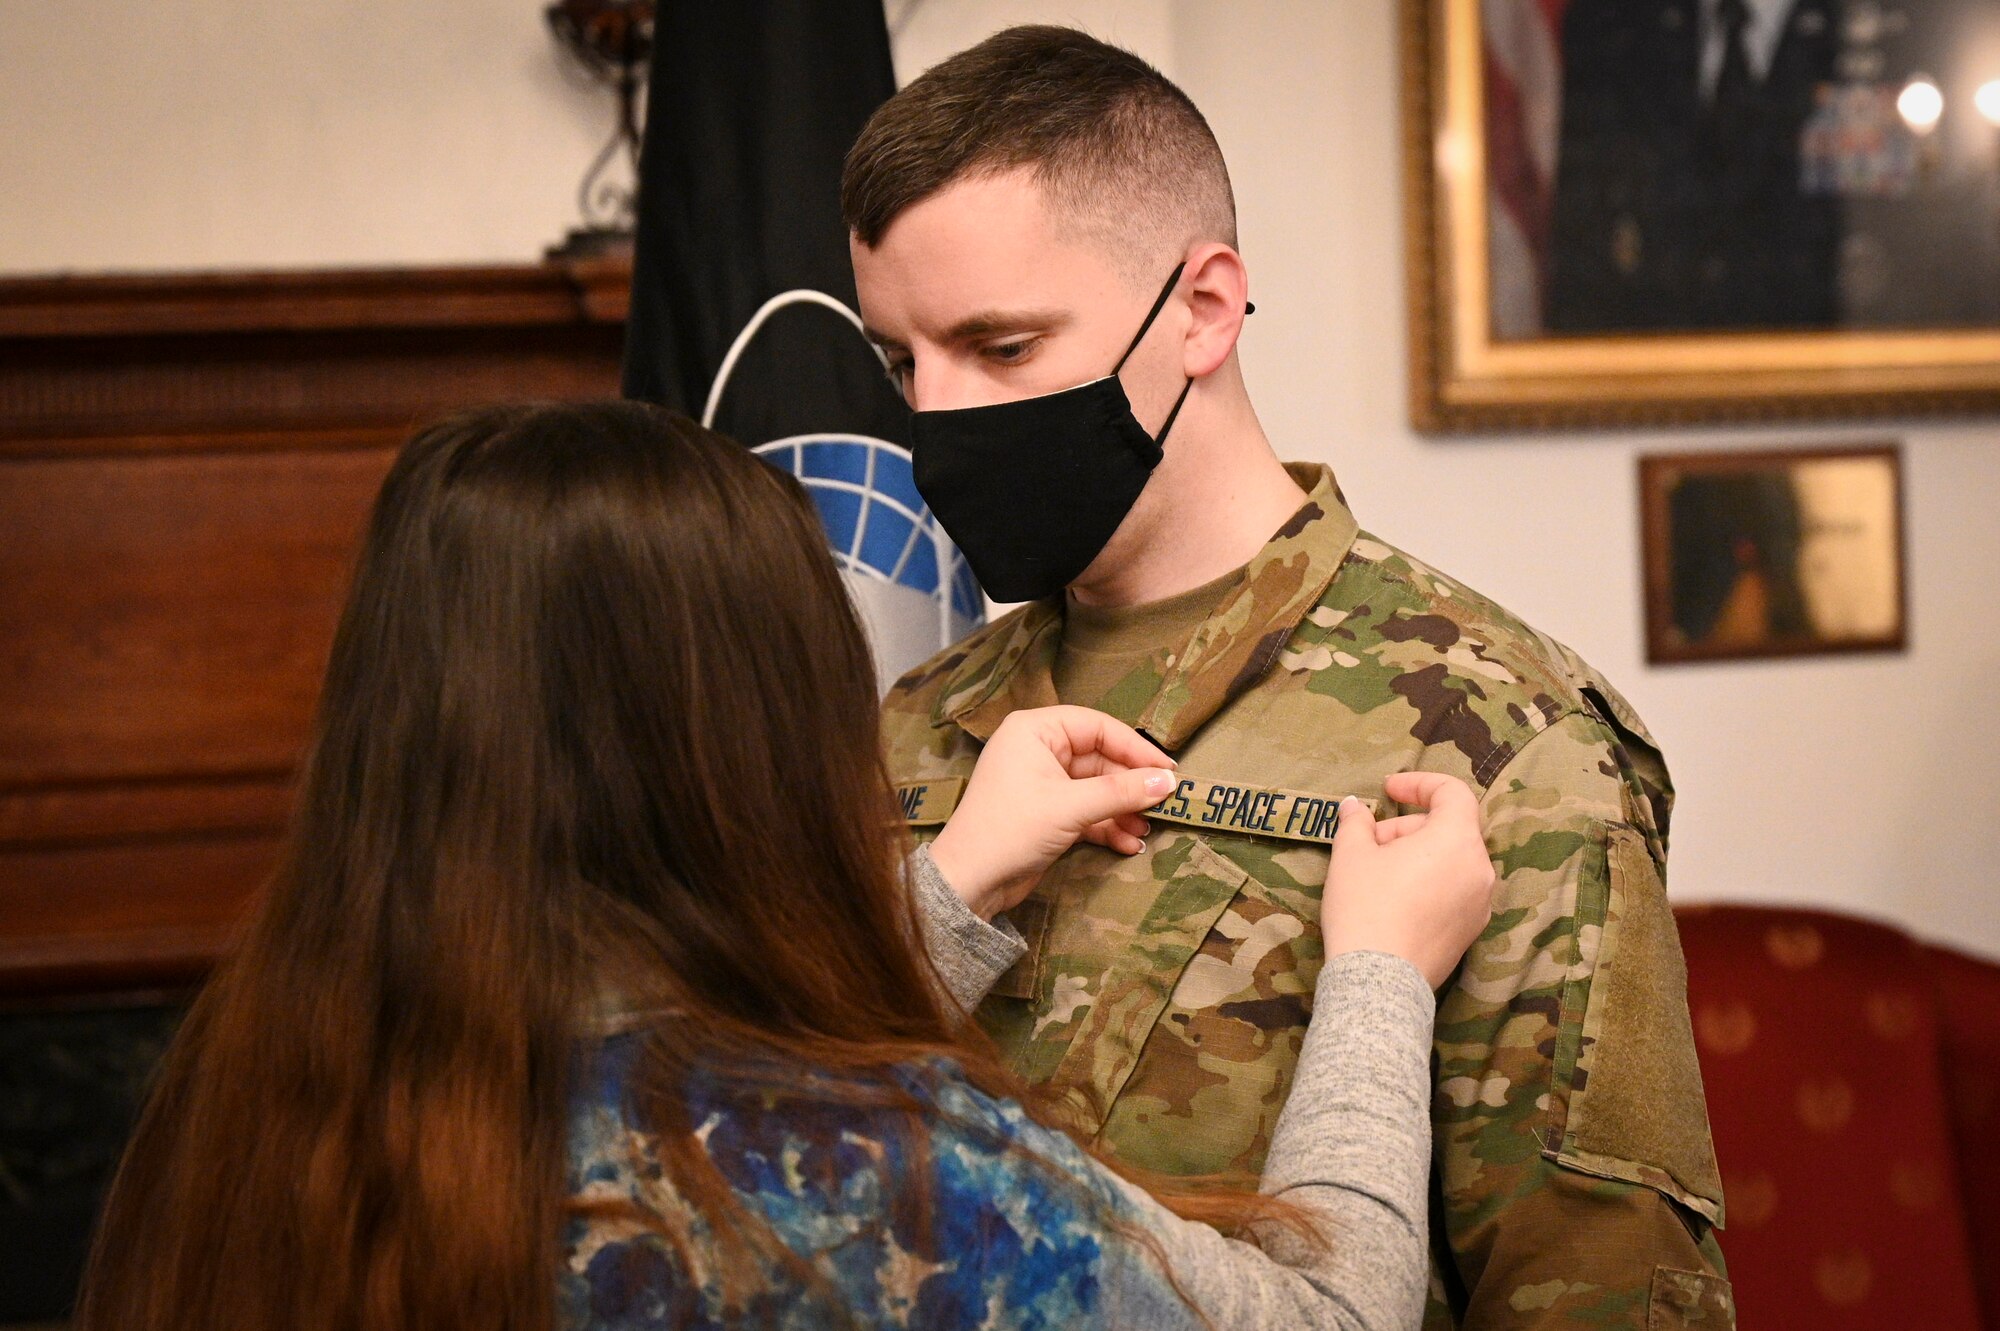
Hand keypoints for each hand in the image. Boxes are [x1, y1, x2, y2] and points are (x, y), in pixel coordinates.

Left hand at [928, 706, 1176, 921]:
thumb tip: (1169, 781)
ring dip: (1123, 809)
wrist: (969, 882)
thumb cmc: (1011, 829)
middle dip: (1131, 785)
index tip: (1168, 770)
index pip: (1098, 726)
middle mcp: (1038, 749)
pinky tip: (1130, 844)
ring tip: (1148, 829)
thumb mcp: (1071, 807)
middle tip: (1165, 805)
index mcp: (1035, 730)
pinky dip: (1108, 825)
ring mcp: (1043, 783)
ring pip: (1096, 788)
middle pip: (1100, 759)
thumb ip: (1121, 792)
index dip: (1136, 748)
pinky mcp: (1047, 813)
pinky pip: (1087, 811)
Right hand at [1322, 770, 1496, 987]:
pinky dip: (1429, 882)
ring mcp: (1480, 903)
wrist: (1380, 981)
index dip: (1419, 784)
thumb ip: (1356, 823)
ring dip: (1416, 855)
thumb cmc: (1366, 907)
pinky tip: (1394, 900)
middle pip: (1449, 828)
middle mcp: (1479, 869)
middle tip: (1369, 844)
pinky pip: (1453, 890)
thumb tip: (1353, 807)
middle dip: (1407, 827)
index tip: (1388, 790)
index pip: (1453, 793)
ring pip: (1451, 860)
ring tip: (1377, 873)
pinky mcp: (1471, 932)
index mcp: (1456, 840)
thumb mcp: (1351, 856)